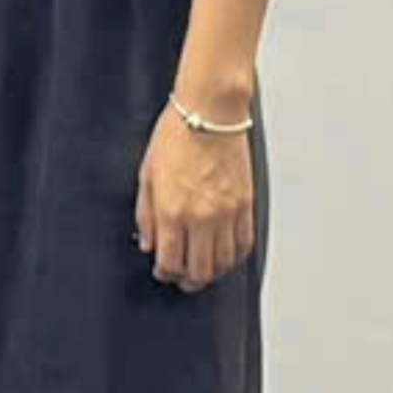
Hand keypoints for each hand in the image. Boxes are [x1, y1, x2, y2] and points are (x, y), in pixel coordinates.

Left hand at [136, 98, 257, 289]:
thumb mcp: (147, 175)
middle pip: (199, 271)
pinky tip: (224, 255)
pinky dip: (234, 257)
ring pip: (224, 263)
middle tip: (182, 277)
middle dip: (188, 280)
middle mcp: (202, 217)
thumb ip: (146, 215)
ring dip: (212, 273)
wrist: (210, 112)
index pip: (170, 262)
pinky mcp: (246, 205)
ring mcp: (227, 213)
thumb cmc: (177, 135)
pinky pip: (243, 245)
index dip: (164, 274)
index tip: (162, 271)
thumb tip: (148, 243)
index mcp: (173, 211)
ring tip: (203, 268)